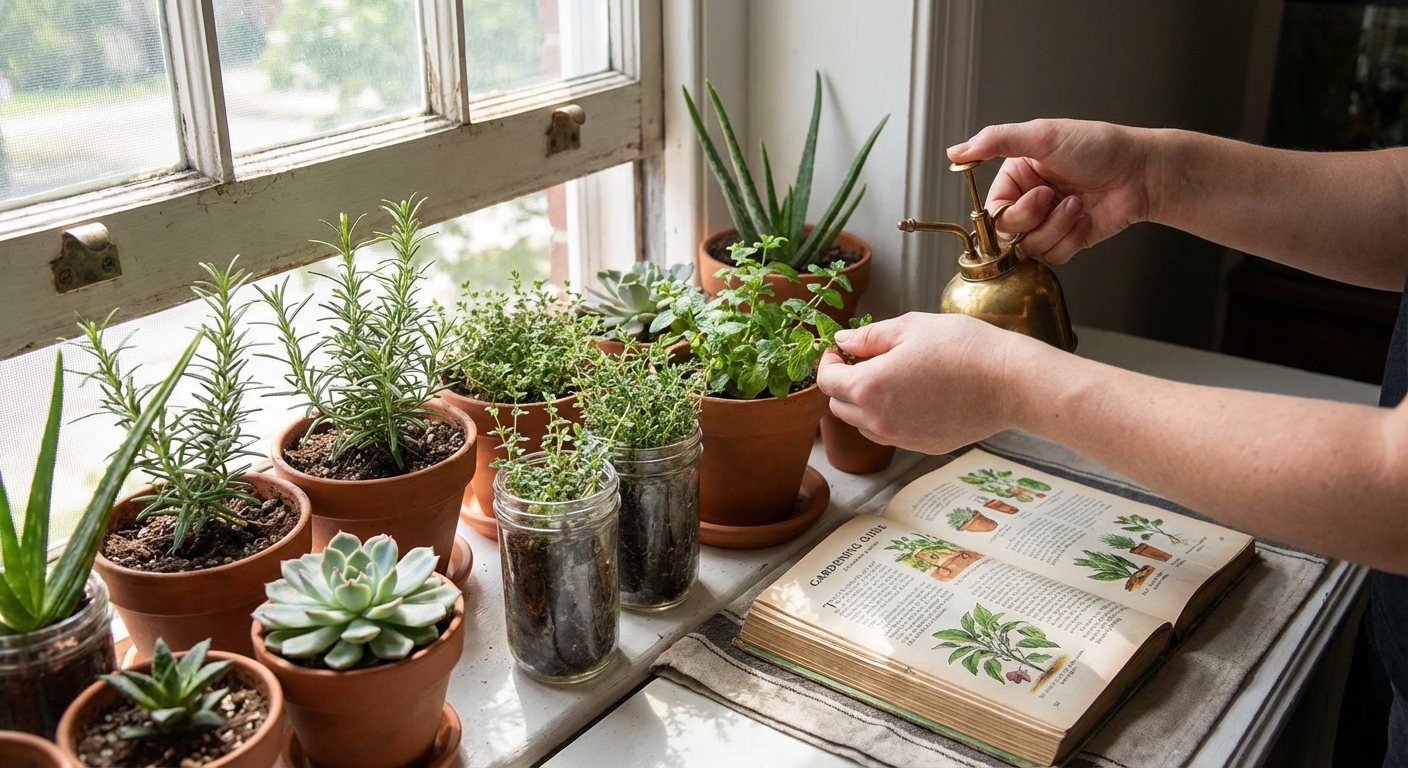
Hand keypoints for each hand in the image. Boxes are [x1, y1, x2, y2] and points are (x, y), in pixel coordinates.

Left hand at [817, 313, 1051, 454]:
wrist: (1009, 382)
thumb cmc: (962, 347)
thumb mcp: (910, 327)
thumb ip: (869, 337)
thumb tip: (843, 342)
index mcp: (868, 388)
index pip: (827, 381)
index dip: (829, 362)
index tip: (842, 349)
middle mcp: (878, 421)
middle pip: (840, 406)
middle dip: (844, 383)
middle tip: (865, 360)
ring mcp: (901, 438)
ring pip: (863, 424)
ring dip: (864, 403)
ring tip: (891, 377)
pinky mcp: (922, 446)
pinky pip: (891, 434)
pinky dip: (890, 417)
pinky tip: (914, 395)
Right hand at [948, 118, 1155, 264]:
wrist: (1141, 172)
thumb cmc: (1099, 147)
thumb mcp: (1042, 135)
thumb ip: (995, 141)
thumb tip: (955, 152)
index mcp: (1016, 177)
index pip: (992, 211)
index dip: (1011, 211)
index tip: (1037, 195)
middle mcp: (1028, 201)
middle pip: (1007, 234)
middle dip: (1035, 219)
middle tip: (1056, 197)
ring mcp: (1047, 223)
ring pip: (1030, 248)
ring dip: (1058, 227)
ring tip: (1079, 204)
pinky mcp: (1067, 241)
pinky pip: (1053, 258)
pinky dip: (1072, 239)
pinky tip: (1087, 217)